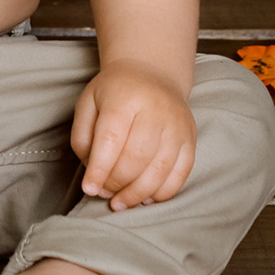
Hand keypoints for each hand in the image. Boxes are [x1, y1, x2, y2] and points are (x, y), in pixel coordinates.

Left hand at [69, 62, 195, 210]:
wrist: (152, 72)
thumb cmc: (114, 93)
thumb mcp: (88, 104)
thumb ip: (83, 138)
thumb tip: (93, 174)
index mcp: (126, 98)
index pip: (111, 140)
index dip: (99, 169)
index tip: (89, 188)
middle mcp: (156, 109)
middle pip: (137, 158)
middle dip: (117, 183)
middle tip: (105, 193)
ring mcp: (177, 124)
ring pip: (160, 170)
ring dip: (138, 194)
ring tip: (121, 202)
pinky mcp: (191, 138)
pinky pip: (181, 174)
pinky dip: (162, 192)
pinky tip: (145, 197)